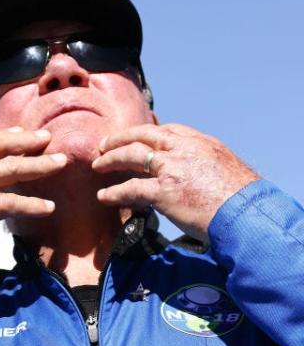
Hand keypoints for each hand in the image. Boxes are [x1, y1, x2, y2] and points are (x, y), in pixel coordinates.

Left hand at [93, 123, 258, 240]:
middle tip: (104, 146)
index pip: (168, 129)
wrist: (248, 215)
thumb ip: (208, 166)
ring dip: (111, 159)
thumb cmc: (243, 200)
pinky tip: (103, 196)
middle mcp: (184, 149)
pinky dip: (113, 193)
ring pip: (131, 155)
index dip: (146, 132)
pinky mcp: (164, 191)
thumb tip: (200, 176)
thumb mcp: (228, 169)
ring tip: (98, 166)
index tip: (135, 137)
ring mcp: (172, 168)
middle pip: (143, 135)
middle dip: (120, 139)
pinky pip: (130, 189)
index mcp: (202, 143)